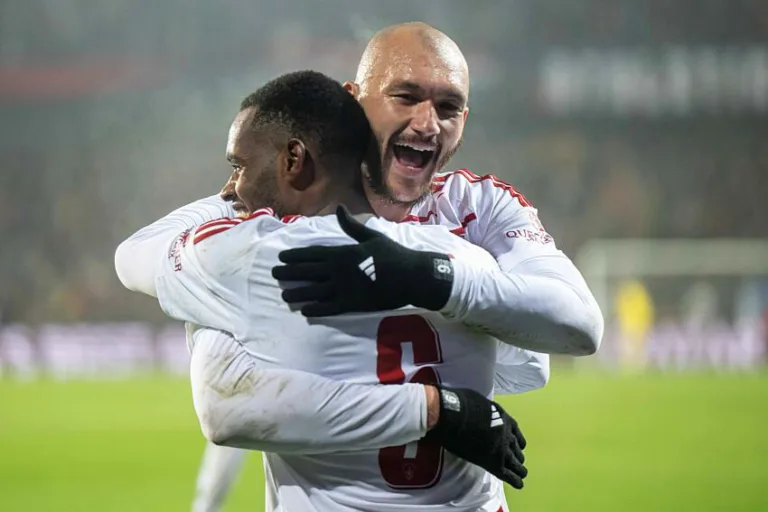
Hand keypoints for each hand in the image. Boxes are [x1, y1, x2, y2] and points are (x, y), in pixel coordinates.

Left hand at [271, 205, 454, 316]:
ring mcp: (344, 288)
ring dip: (298, 292)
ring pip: (314, 291)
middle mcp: (339, 270)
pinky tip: (304, 311)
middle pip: (308, 271)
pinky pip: (328, 308)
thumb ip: (351, 226)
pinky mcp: (352, 304)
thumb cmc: (393, 254)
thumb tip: (339, 208)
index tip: (281, 257)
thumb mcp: (371, 236)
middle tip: (274, 274)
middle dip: (290, 272)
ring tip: (284, 294)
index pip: (313, 253)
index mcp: (343, 252)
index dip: (295, 255)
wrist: (410, 276)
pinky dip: (315, 309)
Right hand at [425, 386, 527, 488]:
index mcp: (504, 418)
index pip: (516, 433)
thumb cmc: (461, 404)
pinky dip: (515, 480)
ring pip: (516, 463)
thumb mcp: (479, 401)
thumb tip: (481, 410)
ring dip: (518, 468)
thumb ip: (486, 410)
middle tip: (517, 461)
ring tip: (521, 473)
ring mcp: (502, 449)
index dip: (516, 441)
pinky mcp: (494, 462)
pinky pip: (508, 474)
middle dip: (517, 456)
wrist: (454, 415)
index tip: (518, 445)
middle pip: (517, 449)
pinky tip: (519, 484)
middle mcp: (507, 434)